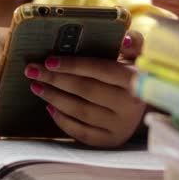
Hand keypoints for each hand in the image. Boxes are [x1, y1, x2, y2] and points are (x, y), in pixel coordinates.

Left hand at [25, 31, 145, 147]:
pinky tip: (49, 107)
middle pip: (85, 90)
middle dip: (55, 80)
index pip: (99, 69)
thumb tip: (125, 39)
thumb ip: (133, 43)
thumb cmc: (134, 77)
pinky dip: (62, 120)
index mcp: (136, 80)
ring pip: (80, 111)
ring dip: (54, 98)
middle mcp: (129, 105)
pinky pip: (81, 132)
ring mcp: (120, 126)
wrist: (146, 109)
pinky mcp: (110, 140)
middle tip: (32, 71)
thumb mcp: (138, 58)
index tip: (48, 60)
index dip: (72, 65)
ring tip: (36, 86)